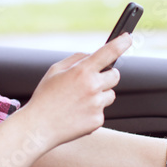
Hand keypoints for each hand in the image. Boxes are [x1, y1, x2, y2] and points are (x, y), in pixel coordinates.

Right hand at [17, 34, 131, 148]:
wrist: (38, 127)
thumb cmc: (45, 98)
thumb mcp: (55, 70)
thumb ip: (76, 59)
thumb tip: (92, 55)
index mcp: (82, 72)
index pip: (108, 53)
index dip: (121, 43)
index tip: (127, 38)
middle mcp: (92, 87)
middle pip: (115, 75)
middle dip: (106, 76)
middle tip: (90, 81)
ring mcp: (96, 105)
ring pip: (110, 94)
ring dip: (100, 95)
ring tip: (79, 101)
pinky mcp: (98, 120)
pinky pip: (102, 111)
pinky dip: (93, 111)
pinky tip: (77, 113)